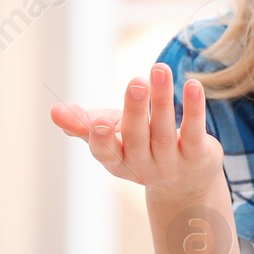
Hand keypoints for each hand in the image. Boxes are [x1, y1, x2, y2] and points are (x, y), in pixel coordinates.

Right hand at [49, 62, 222, 204]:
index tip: (97, 121)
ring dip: (162, 98)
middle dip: (134, 109)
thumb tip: (54, 111)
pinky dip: (193, 108)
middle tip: (136, 81)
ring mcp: (172, 164)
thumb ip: (83, 124)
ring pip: (165, 130)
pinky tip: (193, 85)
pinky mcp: (199, 156)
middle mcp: (144, 166)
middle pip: (137, 137)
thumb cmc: (140, 149)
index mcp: (118, 162)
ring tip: (160, 69)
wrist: (186, 184)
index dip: (102, 139)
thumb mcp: (112, 137)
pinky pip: (195, 131)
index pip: (106, 153)